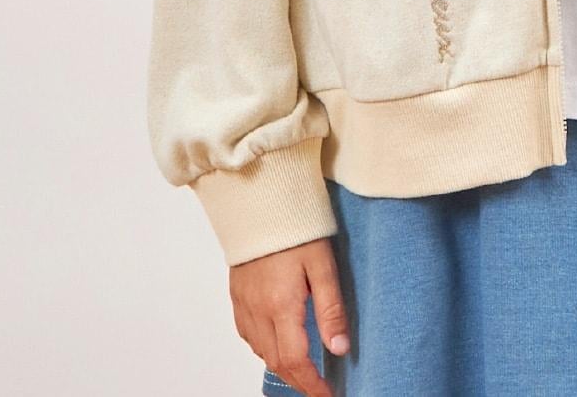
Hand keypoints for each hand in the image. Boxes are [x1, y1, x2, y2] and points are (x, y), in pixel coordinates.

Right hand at [231, 237, 350, 396]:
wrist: (261, 200)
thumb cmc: (296, 227)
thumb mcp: (323, 265)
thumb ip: (331, 308)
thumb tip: (340, 348)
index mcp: (281, 306)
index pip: (295, 361)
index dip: (312, 385)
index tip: (327, 395)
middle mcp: (257, 310)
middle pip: (276, 362)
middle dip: (298, 380)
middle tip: (318, 387)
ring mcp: (243, 303)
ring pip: (260, 351)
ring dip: (281, 365)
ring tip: (303, 368)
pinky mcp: (236, 294)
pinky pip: (248, 334)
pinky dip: (263, 347)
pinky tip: (277, 341)